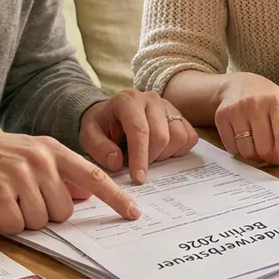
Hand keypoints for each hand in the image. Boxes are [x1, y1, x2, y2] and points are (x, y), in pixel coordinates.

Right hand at [0, 127, 140, 234]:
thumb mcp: (30, 155)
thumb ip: (59, 172)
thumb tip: (86, 195)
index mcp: (52, 150)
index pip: (93, 176)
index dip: (115, 198)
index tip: (133, 213)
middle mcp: (40, 160)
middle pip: (64, 210)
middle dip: (45, 213)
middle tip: (22, 198)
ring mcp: (20, 176)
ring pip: (41, 221)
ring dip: (23, 218)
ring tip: (6, 198)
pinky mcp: (0, 193)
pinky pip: (16, 226)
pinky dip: (5, 223)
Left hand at [80, 90, 199, 182]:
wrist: (110, 115)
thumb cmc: (101, 126)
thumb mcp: (89, 136)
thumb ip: (100, 148)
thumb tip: (117, 162)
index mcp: (128, 100)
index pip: (139, 130)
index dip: (140, 157)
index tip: (138, 178)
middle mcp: (151, 99)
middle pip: (161, 136)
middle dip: (150, 158)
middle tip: (136, 164)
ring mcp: (168, 106)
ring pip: (179, 137)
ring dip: (165, 154)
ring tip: (147, 155)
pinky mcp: (180, 115)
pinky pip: (189, 137)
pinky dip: (178, 150)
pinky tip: (161, 151)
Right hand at [213, 72, 278, 179]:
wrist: (240, 84)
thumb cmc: (271, 101)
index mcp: (278, 103)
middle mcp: (256, 104)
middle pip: (265, 149)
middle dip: (271, 157)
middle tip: (272, 151)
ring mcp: (236, 110)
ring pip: (247, 152)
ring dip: (255, 156)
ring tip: (258, 142)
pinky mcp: (221, 116)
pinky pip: (232, 148)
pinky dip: (240, 151)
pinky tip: (243, 138)